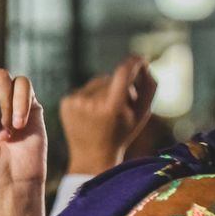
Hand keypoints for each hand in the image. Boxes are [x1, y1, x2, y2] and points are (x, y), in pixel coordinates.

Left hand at [59, 56, 155, 174]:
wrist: (92, 155)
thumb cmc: (122, 133)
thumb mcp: (142, 113)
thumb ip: (149, 85)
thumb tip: (142, 61)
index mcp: (111, 108)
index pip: (123, 72)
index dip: (134, 63)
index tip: (141, 59)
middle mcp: (90, 103)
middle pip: (112, 78)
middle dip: (120, 87)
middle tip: (120, 109)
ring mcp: (75, 102)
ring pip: (99, 81)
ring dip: (105, 90)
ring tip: (104, 113)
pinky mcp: (65, 102)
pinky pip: (85, 88)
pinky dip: (92, 96)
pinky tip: (92, 113)